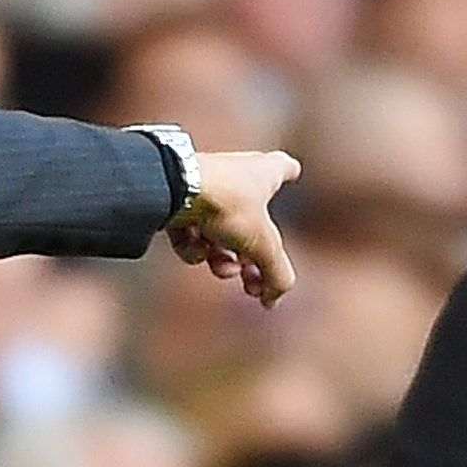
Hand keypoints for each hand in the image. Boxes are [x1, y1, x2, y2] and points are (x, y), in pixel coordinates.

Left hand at [169, 149, 299, 303]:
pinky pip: (192, 233)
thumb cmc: (227, 203)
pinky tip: (196, 247)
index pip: (285, 167)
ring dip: (223, 259)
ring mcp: (206, 188)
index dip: (290, 172)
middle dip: (252, 256)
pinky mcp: (177, 200)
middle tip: (252, 281)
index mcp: (265, 173)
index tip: (293, 175)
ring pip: (220, 232)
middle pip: (252, 221)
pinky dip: (194, 247)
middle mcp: (236, 175)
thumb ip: (277, 275)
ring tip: (222, 268)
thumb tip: (273, 299)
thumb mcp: (264, 246)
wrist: (174, 188)